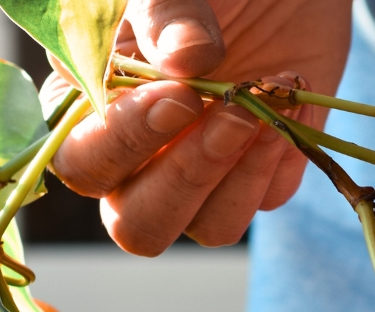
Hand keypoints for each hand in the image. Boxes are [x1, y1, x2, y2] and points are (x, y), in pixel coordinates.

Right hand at [47, 0, 352, 252]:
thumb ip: (164, 14)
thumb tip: (186, 59)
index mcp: (91, 111)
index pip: (84, 164)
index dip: (126, 144)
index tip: (177, 97)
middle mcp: (140, 159)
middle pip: (139, 224)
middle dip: (186, 178)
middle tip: (230, 115)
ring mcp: (202, 172)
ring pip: (209, 228)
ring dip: (240, 177)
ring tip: (263, 109)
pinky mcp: (259, 172)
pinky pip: (266, 200)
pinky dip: (280, 157)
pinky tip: (290, 97)